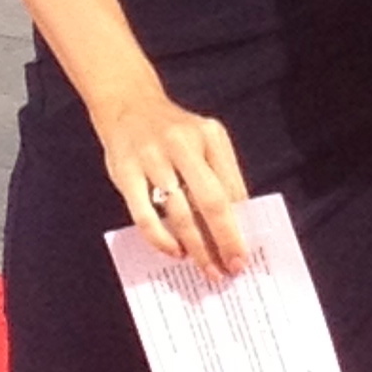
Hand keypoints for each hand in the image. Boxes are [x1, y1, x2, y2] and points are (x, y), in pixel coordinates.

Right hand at [95, 85, 249, 275]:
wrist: (127, 103)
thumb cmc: (172, 132)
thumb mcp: (202, 140)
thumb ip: (219, 175)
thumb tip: (236, 225)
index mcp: (210, 136)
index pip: (232, 189)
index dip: (241, 226)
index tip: (245, 254)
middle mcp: (183, 144)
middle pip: (212, 202)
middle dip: (225, 241)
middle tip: (233, 268)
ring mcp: (153, 157)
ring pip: (180, 213)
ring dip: (197, 247)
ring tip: (207, 268)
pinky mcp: (126, 172)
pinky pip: (145, 216)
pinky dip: (162, 239)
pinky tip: (175, 251)